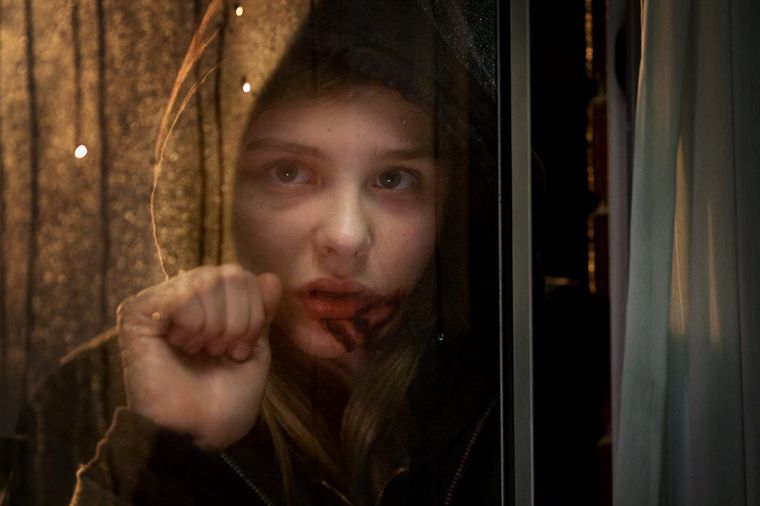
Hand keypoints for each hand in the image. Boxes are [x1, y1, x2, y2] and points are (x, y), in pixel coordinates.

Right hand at [116, 264, 280, 449]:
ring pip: (208, 282)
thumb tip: (270, 276)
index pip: (244, 276)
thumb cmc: (225, 398)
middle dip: (239, 320)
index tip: (240, 350)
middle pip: (230, 274)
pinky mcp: (138, 312)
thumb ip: (261, 312)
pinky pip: (183, 296)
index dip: (254, 313)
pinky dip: (194, 325)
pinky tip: (180, 346)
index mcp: (212, 302)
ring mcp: (160, 301)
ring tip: (200, 351)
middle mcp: (185, 295)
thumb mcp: (255, 349)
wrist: (196, 432)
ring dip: (216, 326)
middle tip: (220, 352)